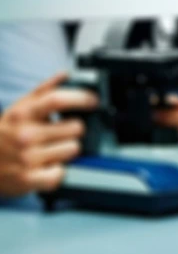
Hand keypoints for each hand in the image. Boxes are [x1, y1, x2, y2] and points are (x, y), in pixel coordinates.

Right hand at [0, 73, 97, 196]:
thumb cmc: (5, 134)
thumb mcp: (19, 109)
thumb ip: (44, 91)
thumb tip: (66, 75)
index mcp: (23, 114)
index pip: (57, 100)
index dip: (81, 98)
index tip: (93, 101)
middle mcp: (25, 134)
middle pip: (76, 128)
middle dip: (74, 130)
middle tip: (61, 133)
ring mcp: (27, 158)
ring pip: (73, 149)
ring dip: (67, 150)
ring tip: (51, 150)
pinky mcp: (28, 179)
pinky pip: (61, 173)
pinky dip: (57, 172)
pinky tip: (46, 166)